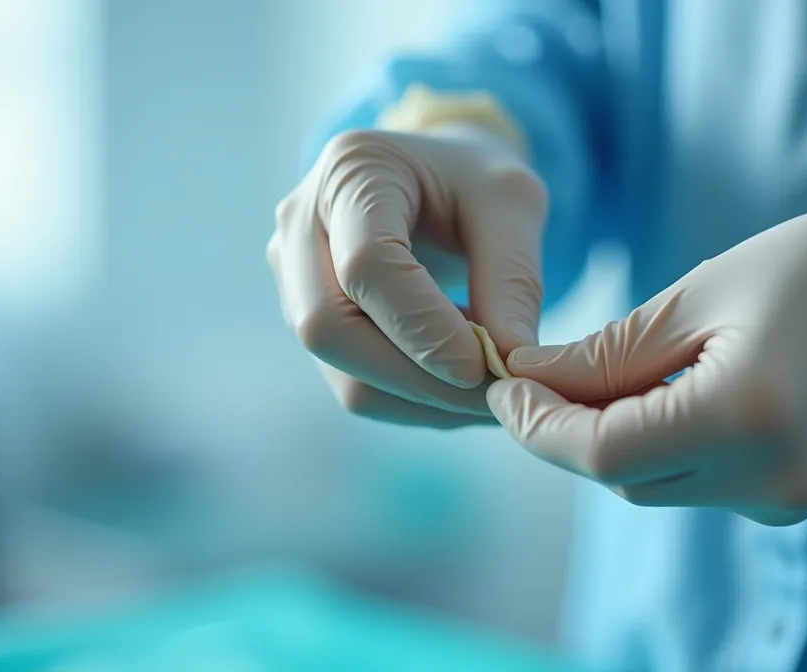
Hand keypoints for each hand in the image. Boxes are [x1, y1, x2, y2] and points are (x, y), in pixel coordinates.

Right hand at [268, 125, 547, 426]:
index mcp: (352, 169)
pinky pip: (352, 383)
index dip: (424, 327)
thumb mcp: (514, 202)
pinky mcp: (306, 320)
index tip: (486, 365)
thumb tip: (512, 359)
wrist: (439, 179)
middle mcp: (301, 221)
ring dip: (421, 397)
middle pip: (328, 327)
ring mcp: (292, 275)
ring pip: (339, 370)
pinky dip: (414, 399)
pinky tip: (459, 384)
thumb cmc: (476, 181)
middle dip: (418, 376)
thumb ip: (513, 276)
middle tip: (495, 392)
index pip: (366, 264)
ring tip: (488, 388)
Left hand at [487, 203, 806, 524]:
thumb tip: (526, 378)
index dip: (538, 426)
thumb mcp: (700, 294)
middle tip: (531, 374)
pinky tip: (660, 394)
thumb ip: (607, 353)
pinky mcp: (793, 498)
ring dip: (611, 438)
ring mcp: (787, 497)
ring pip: (654, 485)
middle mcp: (770, 476)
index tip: (502, 384)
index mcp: (746, 414)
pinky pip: (698, 483)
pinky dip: (662, 445)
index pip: (603, 452)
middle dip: (566, 430)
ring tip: (593, 375)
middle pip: (623, 476)